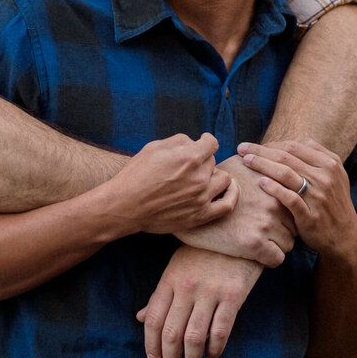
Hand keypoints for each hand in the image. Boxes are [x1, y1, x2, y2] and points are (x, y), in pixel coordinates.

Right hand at [107, 134, 236, 236]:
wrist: (125, 205)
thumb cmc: (137, 173)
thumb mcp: (155, 147)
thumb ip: (180, 141)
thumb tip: (195, 142)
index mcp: (190, 157)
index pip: (211, 143)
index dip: (205, 141)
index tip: (201, 143)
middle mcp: (199, 177)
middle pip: (213, 162)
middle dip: (203, 160)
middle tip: (190, 166)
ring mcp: (201, 198)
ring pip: (224, 180)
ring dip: (215, 176)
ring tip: (204, 177)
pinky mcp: (199, 216)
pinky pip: (227, 206)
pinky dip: (231, 196)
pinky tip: (228, 190)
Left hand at [136, 245, 262, 357]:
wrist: (238, 230)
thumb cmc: (205, 250)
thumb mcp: (177, 266)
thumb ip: (161, 294)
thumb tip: (141, 318)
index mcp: (171, 279)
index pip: (154, 319)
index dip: (151, 345)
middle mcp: (188, 286)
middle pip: (172, 332)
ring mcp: (211, 291)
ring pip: (194, 337)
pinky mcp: (233, 295)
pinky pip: (220, 331)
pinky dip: (214, 349)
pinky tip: (211, 354)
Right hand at [177, 153, 294, 266]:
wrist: (184, 211)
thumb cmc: (210, 189)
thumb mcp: (233, 166)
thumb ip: (255, 161)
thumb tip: (268, 158)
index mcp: (270, 180)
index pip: (296, 200)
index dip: (287, 209)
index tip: (277, 215)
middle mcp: (271, 199)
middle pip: (295, 222)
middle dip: (284, 227)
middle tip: (267, 230)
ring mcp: (264, 221)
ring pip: (288, 242)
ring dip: (277, 244)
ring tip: (260, 242)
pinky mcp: (255, 243)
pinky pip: (277, 259)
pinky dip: (269, 260)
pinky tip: (257, 255)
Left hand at [238, 140, 356, 262]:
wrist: (344, 236)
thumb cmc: (333, 202)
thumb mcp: (334, 175)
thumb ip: (318, 156)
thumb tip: (298, 140)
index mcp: (330, 163)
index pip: (294, 147)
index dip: (271, 144)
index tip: (254, 145)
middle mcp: (325, 177)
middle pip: (287, 158)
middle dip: (261, 151)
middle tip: (241, 148)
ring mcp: (318, 196)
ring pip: (286, 174)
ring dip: (263, 165)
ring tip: (246, 161)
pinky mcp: (311, 216)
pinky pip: (290, 198)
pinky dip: (274, 189)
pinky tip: (261, 183)